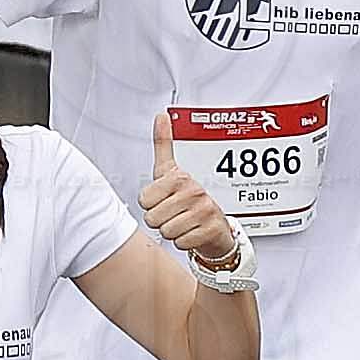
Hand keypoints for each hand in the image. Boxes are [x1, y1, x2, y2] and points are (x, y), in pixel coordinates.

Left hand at [139, 111, 237, 263]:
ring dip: (173, 232)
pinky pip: (181, 243)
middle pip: (153, 218)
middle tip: (174, 214)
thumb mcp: (171, 171)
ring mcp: (204, 210)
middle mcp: (193, 191)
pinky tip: (193, 232)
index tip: (163, 200)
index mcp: (179, 178)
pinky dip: (184, 242)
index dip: (151, 205)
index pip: (144, 200)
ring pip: (166, 231)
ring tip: (184, 222)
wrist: (215, 226)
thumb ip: (163, 145)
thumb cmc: (188, 199)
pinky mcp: (211, 229)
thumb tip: (161, 117)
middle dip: (161, 220)